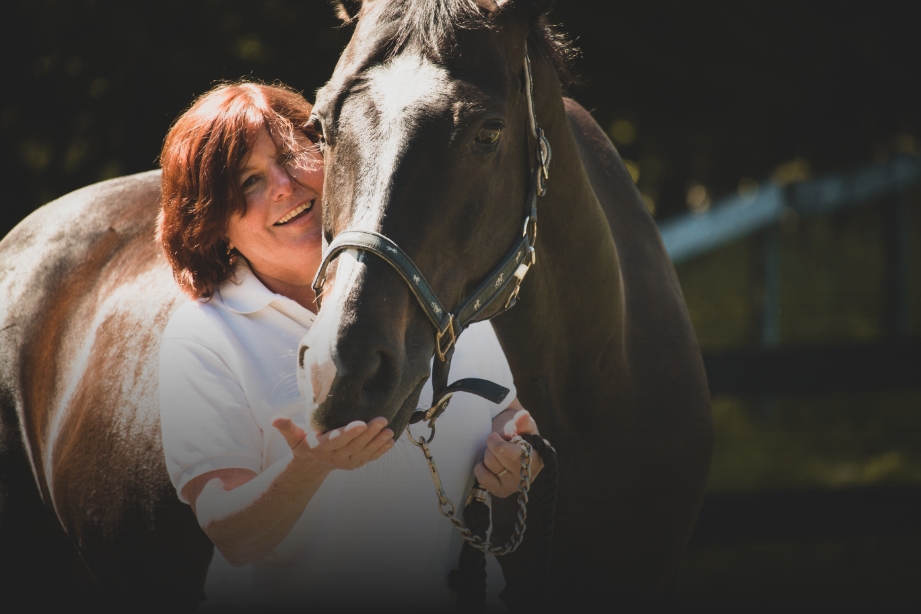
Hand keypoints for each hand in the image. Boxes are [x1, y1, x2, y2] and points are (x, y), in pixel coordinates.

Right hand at [271, 415, 394, 471]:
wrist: (312, 466)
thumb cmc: (303, 446)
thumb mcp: (293, 439)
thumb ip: (286, 428)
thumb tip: (274, 419)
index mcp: (322, 448)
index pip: (337, 439)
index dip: (349, 433)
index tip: (361, 424)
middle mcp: (336, 457)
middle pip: (355, 444)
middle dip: (370, 433)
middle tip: (382, 419)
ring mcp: (347, 462)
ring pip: (365, 452)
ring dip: (379, 442)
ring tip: (390, 430)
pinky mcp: (356, 464)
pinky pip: (370, 457)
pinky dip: (381, 450)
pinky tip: (391, 441)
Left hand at [474, 408, 543, 497]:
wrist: (509, 447)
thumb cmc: (519, 435)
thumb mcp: (522, 427)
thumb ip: (523, 422)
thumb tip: (523, 415)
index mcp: (537, 457)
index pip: (518, 454)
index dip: (504, 447)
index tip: (493, 438)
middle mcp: (528, 474)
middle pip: (498, 454)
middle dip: (494, 443)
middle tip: (500, 441)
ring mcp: (515, 484)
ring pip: (489, 462)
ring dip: (488, 454)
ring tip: (497, 453)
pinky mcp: (501, 491)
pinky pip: (483, 478)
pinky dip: (481, 468)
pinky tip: (488, 465)